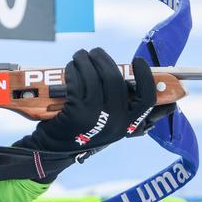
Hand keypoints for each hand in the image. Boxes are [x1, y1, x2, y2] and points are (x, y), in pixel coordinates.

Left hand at [15, 48, 156, 152]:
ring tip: (79, 56)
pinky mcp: (76, 113)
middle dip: (103, 60)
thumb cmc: (82, 131)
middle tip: (94, 52)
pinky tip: (71, 67)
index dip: (145, 77)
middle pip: (116, 80)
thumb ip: (120, 106)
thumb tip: (130, 77)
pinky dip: (74, 71)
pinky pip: (77, 82)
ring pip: (94, 78)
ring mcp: (96, 117)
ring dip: (85, 61)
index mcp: (129, 124)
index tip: (138, 61)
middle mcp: (116, 122)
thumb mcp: (108, 124)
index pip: (147, 99)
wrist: (54, 149)